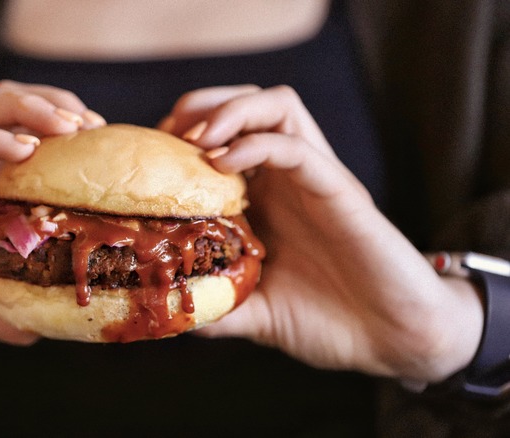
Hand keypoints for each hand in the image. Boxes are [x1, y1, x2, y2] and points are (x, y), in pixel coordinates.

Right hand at [0, 81, 105, 352]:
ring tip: (66, 125)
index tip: (105, 150)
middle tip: (93, 128)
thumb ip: (9, 313)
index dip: (69, 136)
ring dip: (28, 106)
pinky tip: (21, 149)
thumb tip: (52, 326)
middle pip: (11, 106)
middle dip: (56, 106)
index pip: (30, 139)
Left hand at [160, 85, 482, 381]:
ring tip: (194, 137)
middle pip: (246, 104)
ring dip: (230, 110)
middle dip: (200, 107)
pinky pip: (296, 147)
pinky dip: (255, 143)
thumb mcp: (254, 313)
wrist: (393, 340)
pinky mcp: (339, 190)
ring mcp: (314, 179)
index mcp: (265, 198)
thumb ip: (215, 305)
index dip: (179, 135)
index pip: (221, 136)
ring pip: (277, 106)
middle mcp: (286, 179)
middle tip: (168, 136)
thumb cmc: (328, 320)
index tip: (148, 157)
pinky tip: (222, 162)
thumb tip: (167, 312)